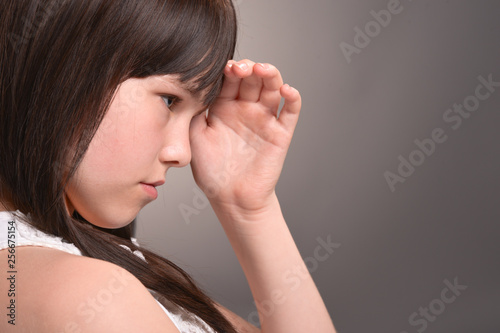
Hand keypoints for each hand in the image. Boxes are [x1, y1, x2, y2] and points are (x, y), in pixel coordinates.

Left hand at [189, 59, 300, 214]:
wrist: (231, 197)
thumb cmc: (211, 170)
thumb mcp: (195, 135)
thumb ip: (195, 110)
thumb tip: (194, 85)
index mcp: (224, 107)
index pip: (230, 79)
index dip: (229, 70)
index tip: (224, 67)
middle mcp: (246, 109)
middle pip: (252, 78)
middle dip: (248, 68)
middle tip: (241, 68)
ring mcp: (264, 119)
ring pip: (272, 88)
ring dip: (270, 74)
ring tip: (262, 70)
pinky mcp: (280, 133)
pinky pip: (290, 111)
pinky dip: (293, 98)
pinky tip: (286, 90)